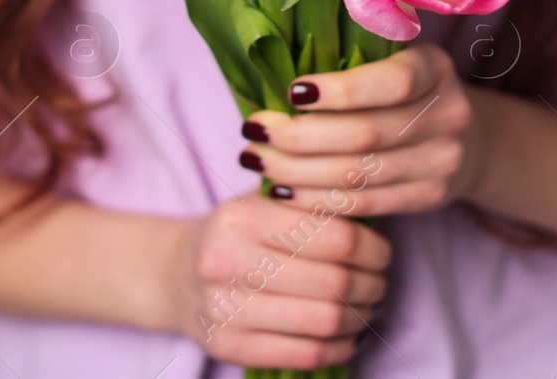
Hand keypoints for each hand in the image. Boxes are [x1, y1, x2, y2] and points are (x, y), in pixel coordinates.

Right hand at [166, 194, 390, 369]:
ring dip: (359, 318)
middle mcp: (226, 262)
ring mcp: (224, 310)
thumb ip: (311, 201)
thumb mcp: (263, 201)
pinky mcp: (228, 347)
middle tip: (379, 282)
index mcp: (241, 218)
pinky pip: (305, 355)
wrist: (175, 273)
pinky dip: (339, 347)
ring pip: (323, 322)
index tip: (381, 253)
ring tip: (366, 306)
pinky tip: (346, 333)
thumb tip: (374, 209)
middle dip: (371, 285)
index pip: (335, 237)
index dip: (372, 249)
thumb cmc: (237, 232)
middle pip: (333, 283)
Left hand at [239, 43, 483, 217]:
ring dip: (297, 171)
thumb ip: (350, 53)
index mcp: (434, 67)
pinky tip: (283, 189)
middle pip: (364, 134)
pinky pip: (364, 203)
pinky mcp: (430, 196)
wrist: (463, 138)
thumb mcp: (392, 56)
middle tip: (252, 129)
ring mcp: (444, 160)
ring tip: (256, 159)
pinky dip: (316, 200)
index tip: (290, 91)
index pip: (392, 82)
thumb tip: (275, 56)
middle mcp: (449, 113)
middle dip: (298, 136)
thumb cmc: (402, 89)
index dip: (340, 90)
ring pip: (357, 174)